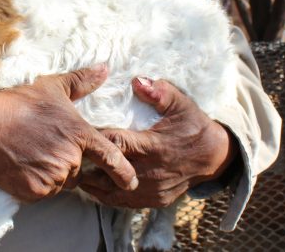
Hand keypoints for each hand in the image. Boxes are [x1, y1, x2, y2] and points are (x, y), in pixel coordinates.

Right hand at [0, 65, 138, 202]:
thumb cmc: (19, 104)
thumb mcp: (53, 88)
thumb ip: (82, 81)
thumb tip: (104, 68)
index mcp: (80, 134)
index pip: (111, 157)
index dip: (124, 171)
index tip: (131, 181)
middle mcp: (70, 158)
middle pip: (79, 169)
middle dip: (67, 161)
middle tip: (44, 144)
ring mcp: (53, 177)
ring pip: (61, 182)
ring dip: (52, 173)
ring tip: (31, 152)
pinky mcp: (35, 191)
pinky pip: (43, 191)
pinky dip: (36, 183)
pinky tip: (23, 165)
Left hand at [79, 76, 235, 207]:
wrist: (214, 156)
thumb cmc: (193, 126)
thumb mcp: (181, 104)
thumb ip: (159, 92)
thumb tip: (137, 81)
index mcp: (153, 146)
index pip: (116, 144)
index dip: (96, 139)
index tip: (80, 131)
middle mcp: (150, 172)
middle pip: (107, 173)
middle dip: (88, 165)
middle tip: (70, 155)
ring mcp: (152, 190)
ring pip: (112, 194)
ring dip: (93, 184)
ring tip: (77, 171)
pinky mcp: (155, 201)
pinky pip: (125, 203)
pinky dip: (108, 195)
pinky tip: (96, 185)